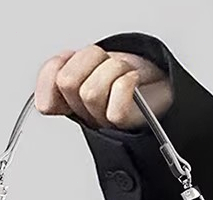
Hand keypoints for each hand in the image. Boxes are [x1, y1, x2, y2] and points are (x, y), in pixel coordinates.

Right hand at [34, 44, 173, 130]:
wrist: (166, 88)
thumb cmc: (134, 77)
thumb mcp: (93, 62)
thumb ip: (65, 66)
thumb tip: (53, 78)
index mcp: (72, 100)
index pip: (45, 91)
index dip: (53, 71)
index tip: (68, 62)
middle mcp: (85, 114)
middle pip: (67, 82)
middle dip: (90, 59)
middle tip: (105, 63)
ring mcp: (104, 123)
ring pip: (90, 91)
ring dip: (112, 70)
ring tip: (124, 72)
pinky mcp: (126, 126)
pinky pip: (115, 109)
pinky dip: (125, 86)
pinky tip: (132, 81)